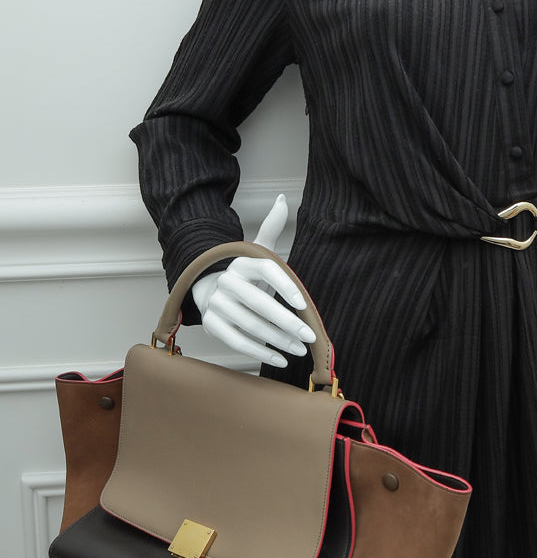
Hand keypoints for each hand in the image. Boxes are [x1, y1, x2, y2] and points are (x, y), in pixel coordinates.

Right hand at [192, 194, 315, 366]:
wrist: (208, 287)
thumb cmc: (244, 274)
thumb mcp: (255, 251)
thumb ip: (271, 227)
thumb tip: (283, 199)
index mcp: (241, 263)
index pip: (266, 269)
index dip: (285, 286)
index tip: (303, 304)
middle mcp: (226, 282)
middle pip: (259, 303)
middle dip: (287, 322)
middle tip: (308, 336)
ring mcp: (216, 305)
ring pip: (251, 325)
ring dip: (278, 340)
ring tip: (299, 349)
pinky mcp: (213, 325)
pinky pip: (237, 341)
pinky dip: (259, 352)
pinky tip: (280, 359)